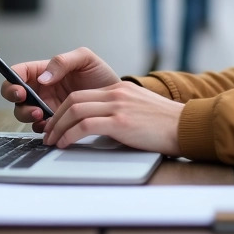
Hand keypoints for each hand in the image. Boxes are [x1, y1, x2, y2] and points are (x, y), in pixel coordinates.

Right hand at [0, 47, 119, 129]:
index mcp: (44, 70)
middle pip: (15, 95)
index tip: (20, 88)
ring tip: (42, 114)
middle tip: (28, 102)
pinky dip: (41, 127)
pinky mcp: (55, 121)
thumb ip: (63, 61)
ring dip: (28, 115)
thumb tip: (43, 76)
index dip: (12, 80)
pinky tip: (50, 126)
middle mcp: (41, 89)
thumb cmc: (100, 75)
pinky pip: (40, 127)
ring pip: (24, 112)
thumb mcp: (85, 59)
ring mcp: (46, 105)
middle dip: (17, 100)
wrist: (116, 99)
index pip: (19, 73)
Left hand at [43, 80, 183, 155]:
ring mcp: (118, 106)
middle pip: (73, 100)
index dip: (62, 110)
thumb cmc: (165, 124)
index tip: (55, 123)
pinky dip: (69, 135)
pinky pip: (85, 126)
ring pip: (75, 111)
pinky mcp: (120, 122)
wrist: (186, 127)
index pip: (81, 94)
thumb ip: (120, 109)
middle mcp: (116, 93)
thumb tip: (100, 124)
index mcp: (120, 89)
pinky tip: (65, 144)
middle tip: (48, 133)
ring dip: (58, 128)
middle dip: (55, 118)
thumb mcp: (139, 107)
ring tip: (52, 141)